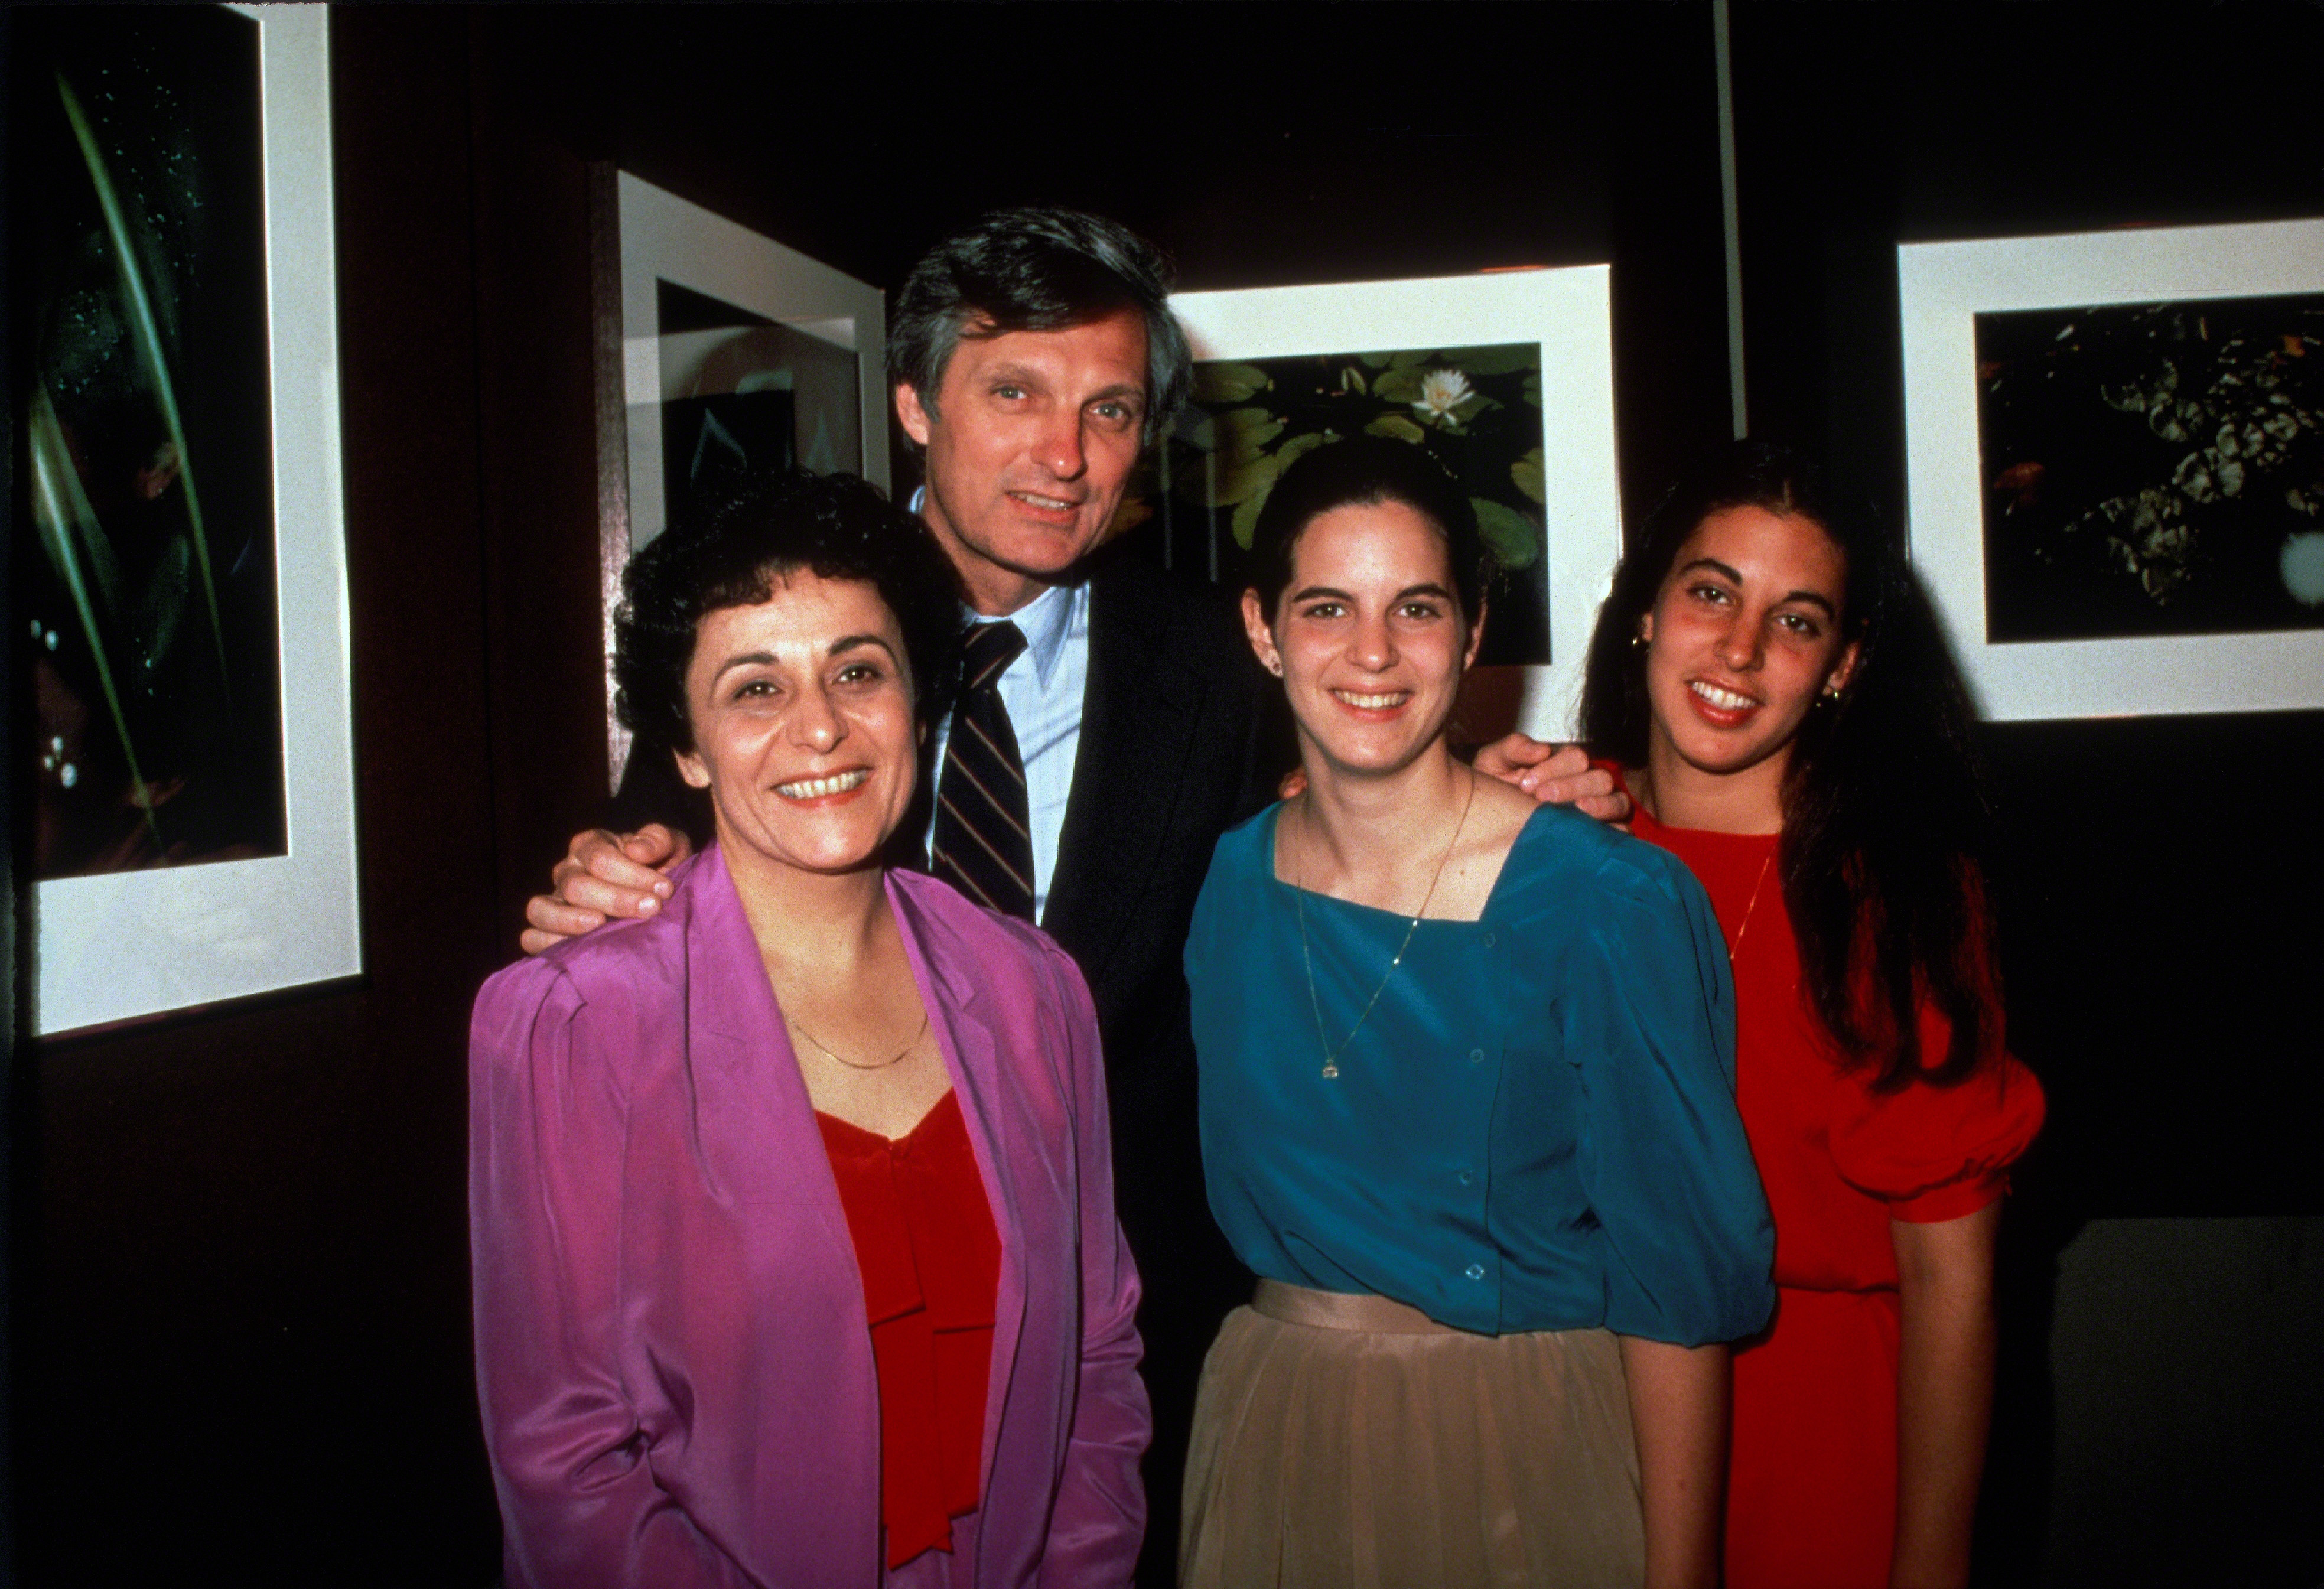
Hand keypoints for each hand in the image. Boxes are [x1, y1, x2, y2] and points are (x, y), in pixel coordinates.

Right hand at [519, 824, 692, 955]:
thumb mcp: (672, 847)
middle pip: (576, 885)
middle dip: (616, 898)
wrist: (656, 897)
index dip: (633, 874)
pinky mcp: (547, 930)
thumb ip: (659, 840)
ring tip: (600, 926)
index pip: (600, 858)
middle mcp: (567, 870)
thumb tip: (636, 850)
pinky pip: (531, 938)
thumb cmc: (661, 868)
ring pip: (541, 909)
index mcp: (592, 845)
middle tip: (651, 909)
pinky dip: (546, 944)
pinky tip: (575, 951)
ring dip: (570, 920)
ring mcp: (553, 901)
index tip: (664, 889)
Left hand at [1472, 734, 1630, 823]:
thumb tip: (1540, 749)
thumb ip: (1513, 748)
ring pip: (1618, 802)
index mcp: (1564, 764)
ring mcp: (1599, 810)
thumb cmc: (1496, 790)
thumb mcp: (1494, 763)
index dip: (1554, 768)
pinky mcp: (1603, 836)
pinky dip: (1617, 833)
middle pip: (1600, 778)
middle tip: (1543, 799)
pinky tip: (1595, 837)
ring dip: (1601, 806)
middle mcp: (1587, 784)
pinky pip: (1623, 833)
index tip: (1526, 784)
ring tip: (1578, 812)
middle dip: (1573, 786)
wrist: (1490, 825)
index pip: (1575, 758)